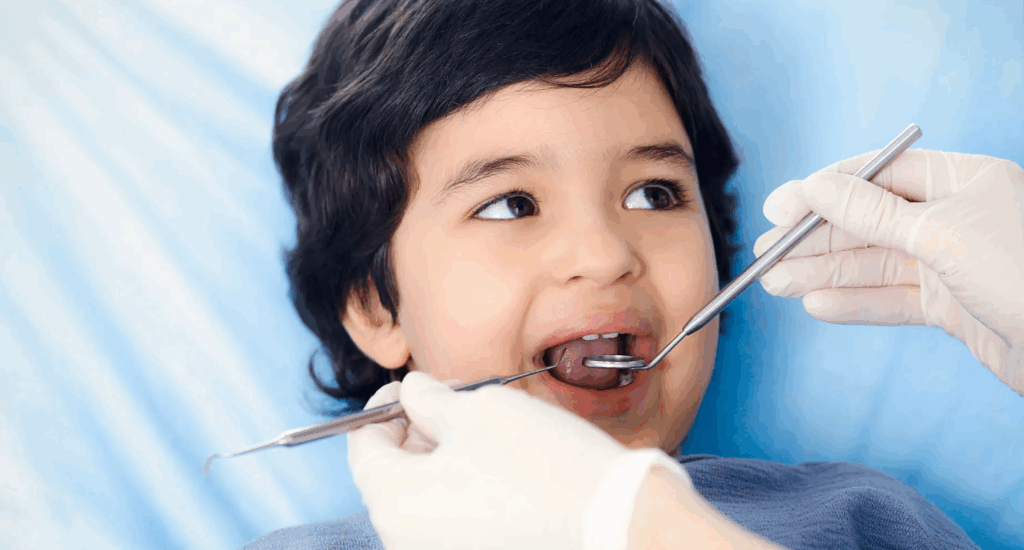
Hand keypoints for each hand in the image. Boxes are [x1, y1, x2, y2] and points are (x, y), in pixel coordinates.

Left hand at [346, 372, 691, 549]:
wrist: (613, 521)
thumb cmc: (545, 464)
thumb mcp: (478, 410)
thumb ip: (429, 399)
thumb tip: (411, 392)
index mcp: (395, 500)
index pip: (362, 445)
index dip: (382, 406)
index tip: (407, 387)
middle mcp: (405, 541)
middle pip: (390, 477)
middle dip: (413, 435)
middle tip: (447, 406)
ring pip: (420, 502)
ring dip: (437, 464)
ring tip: (478, 436)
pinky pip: (447, 526)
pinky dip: (459, 495)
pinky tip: (493, 472)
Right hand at [755, 149, 1023, 395]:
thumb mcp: (940, 233)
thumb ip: (872, 213)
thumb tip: (816, 187)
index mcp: (962, 180)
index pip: (877, 174)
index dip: (823, 190)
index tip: (777, 208)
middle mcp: (954, 217)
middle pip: (868, 222)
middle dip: (815, 240)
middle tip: (765, 256)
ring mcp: (952, 263)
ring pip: (873, 264)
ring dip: (822, 273)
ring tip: (775, 284)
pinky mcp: (951, 306)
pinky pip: (890, 300)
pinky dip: (853, 303)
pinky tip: (817, 304)